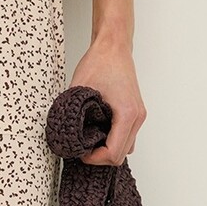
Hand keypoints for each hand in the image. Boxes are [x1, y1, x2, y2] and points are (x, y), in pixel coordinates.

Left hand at [68, 40, 145, 165]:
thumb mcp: (80, 91)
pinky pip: (126, 137)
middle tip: (81, 148)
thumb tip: (68, 138)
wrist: (113, 47)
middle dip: (100, 156)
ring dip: (107, 149)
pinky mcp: (135, 112)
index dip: (94, 158)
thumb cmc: (99, 62)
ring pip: (125, 148)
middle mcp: (137, 117)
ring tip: (88, 139)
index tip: (80, 152)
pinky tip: (97, 131)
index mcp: (127, 114)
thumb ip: (76, 117)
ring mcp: (138, 115)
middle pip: (121, 155)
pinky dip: (112, 140)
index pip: (113, 153)